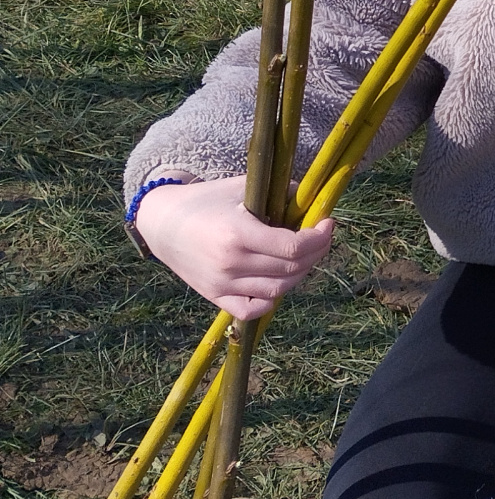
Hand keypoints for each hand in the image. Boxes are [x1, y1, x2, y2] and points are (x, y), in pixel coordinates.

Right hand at [135, 174, 333, 320]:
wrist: (162, 223)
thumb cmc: (204, 201)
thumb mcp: (240, 188)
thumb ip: (278, 192)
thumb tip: (311, 198)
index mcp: (238, 233)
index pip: (292, 247)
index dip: (318, 238)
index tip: (328, 225)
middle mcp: (231, 263)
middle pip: (291, 269)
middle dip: (316, 253)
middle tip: (322, 238)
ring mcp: (223, 284)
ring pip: (277, 290)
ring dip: (299, 274)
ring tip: (304, 256)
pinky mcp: (215, 297)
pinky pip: (252, 309)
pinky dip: (271, 299)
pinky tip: (279, 280)